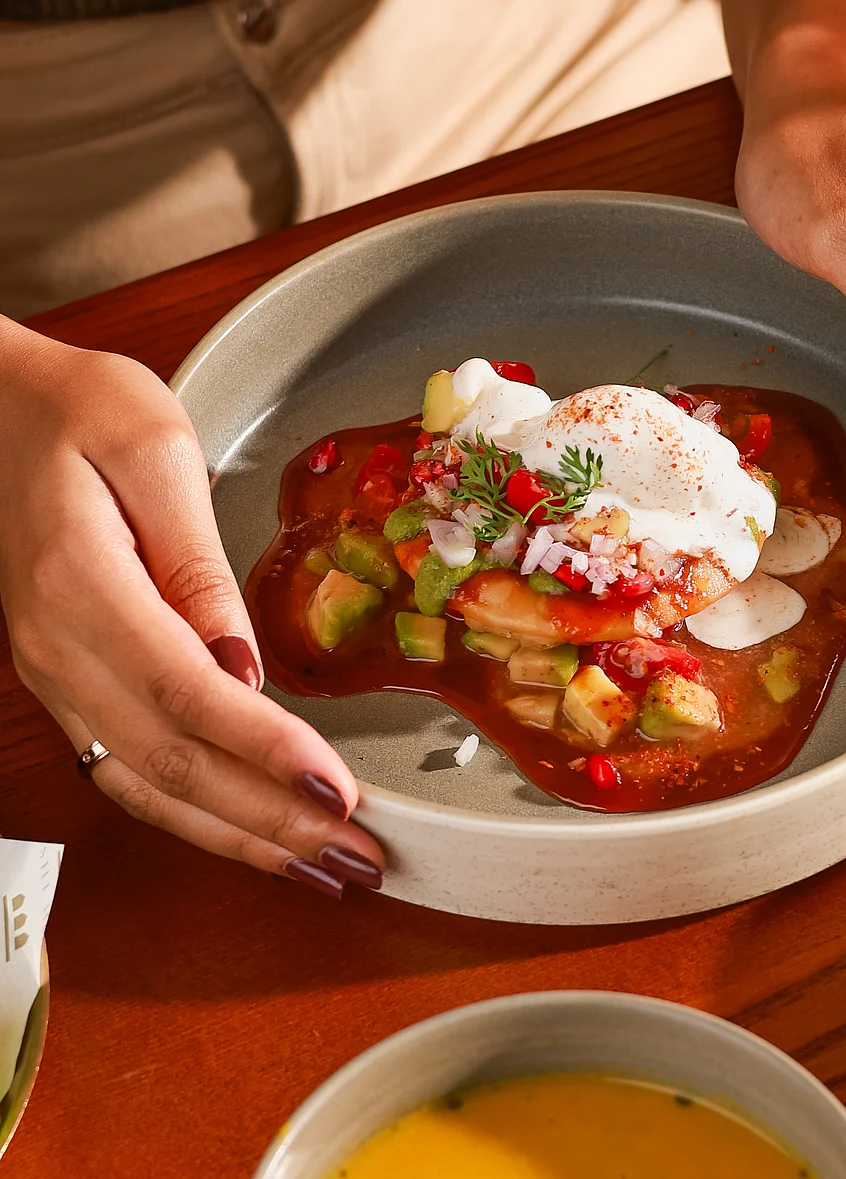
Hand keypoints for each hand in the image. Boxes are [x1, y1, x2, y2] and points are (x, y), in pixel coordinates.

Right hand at [0, 322, 384, 897]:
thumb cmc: (79, 411)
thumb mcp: (154, 451)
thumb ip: (197, 561)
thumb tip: (243, 663)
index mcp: (81, 589)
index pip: (186, 694)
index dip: (264, 753)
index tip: (338, 790)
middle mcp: (59, 651)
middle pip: (171, 763)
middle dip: (268, 820)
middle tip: (357, 854)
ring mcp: (56, 675)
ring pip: (146, 785)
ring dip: (237, 835)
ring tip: (322, 865)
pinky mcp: (68, 680)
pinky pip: (128, 767)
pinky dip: (194, 813)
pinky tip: (250, 831)